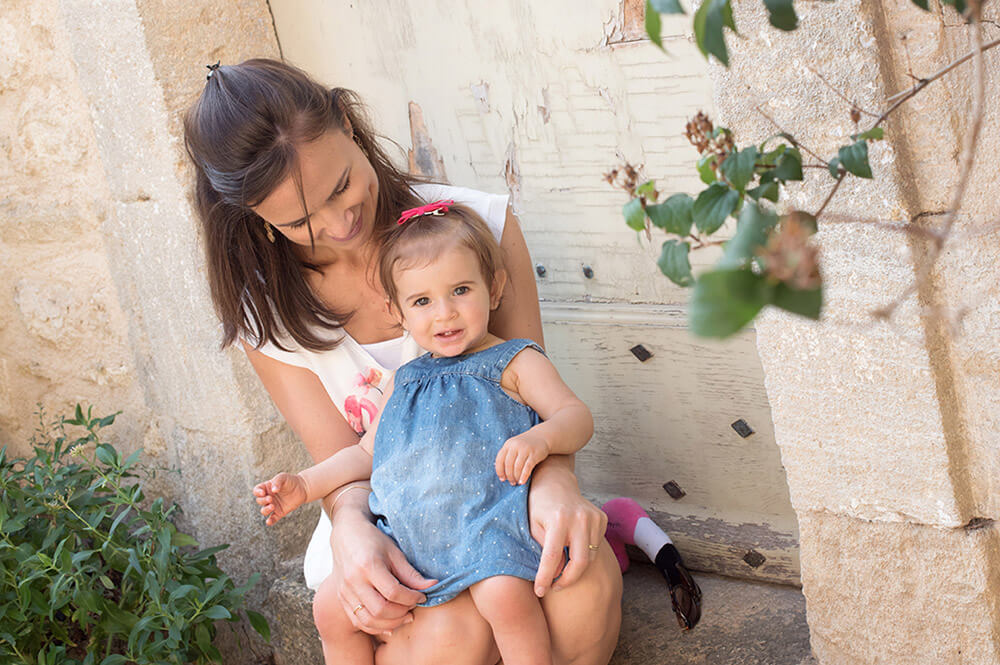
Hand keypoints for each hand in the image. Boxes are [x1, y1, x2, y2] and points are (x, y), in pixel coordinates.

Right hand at [253, 473, 307, 525]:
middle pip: (259, 501)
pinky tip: (269, 522)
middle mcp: (268, 497)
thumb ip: (277, 482)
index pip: (256, 491)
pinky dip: (270, 521)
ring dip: (265, 510)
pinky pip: (273, 519)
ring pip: (264, 511)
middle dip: (263, 500)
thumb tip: (273, 491)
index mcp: (266, 488)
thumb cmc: (290, 481)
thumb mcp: (283, 477)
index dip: (257, 492)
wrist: (302, 488)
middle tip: (271, 499)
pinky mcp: (280, 512)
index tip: (262, 493)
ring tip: (272, 506)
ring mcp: (273, 505)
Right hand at [329, 498, 437, 634]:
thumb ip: (411, 573)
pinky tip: (390, 624)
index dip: (411, 597)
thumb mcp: (394, 552)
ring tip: (404, 617)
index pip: (393, 592)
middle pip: (380, 609)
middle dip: (401, 613)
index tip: (422, 596)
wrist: (346, 535)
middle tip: (413, 608)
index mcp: (368, 566)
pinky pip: (358, 621)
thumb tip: (432, 586)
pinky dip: (375, 627)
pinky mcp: (341, 598)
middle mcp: (354, 581)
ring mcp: (345, 591)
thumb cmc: (373, 541)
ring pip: (368, 620)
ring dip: (390, 624)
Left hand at [495, 431, 548, 484]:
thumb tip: (501, 473)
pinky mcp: (534, 454)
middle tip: (512, 483)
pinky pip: (527, 467)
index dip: (499, 471)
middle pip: (508, 464)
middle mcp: (515, 446)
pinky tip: (522, 482)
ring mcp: (525, 449)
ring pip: (517, 467)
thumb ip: (507, 456)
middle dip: (509, 476)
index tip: (502, 479)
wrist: (542, 436)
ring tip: (517, 482)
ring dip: (516, 477)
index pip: (499, 459)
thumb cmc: (525, 445)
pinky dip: (523, 476)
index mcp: (508, 444)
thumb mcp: (514, 446)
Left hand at [527, 457, 607, 597]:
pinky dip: (584, 553)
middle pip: (580, 563)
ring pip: (590, 557)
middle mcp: (579, 519)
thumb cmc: (539, 506)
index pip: (553, 557)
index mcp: (558, 520)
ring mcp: (593, 517)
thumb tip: (556, 574)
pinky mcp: (601, 518)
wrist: (556, 482)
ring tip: (562, 571)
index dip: (545, 578)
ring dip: (576, 569)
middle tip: (555, 586)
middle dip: (567, 580)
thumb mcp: (533, 526)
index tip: (540, 591)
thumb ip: (543, 550)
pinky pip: (595, 545)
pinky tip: (572, 550)